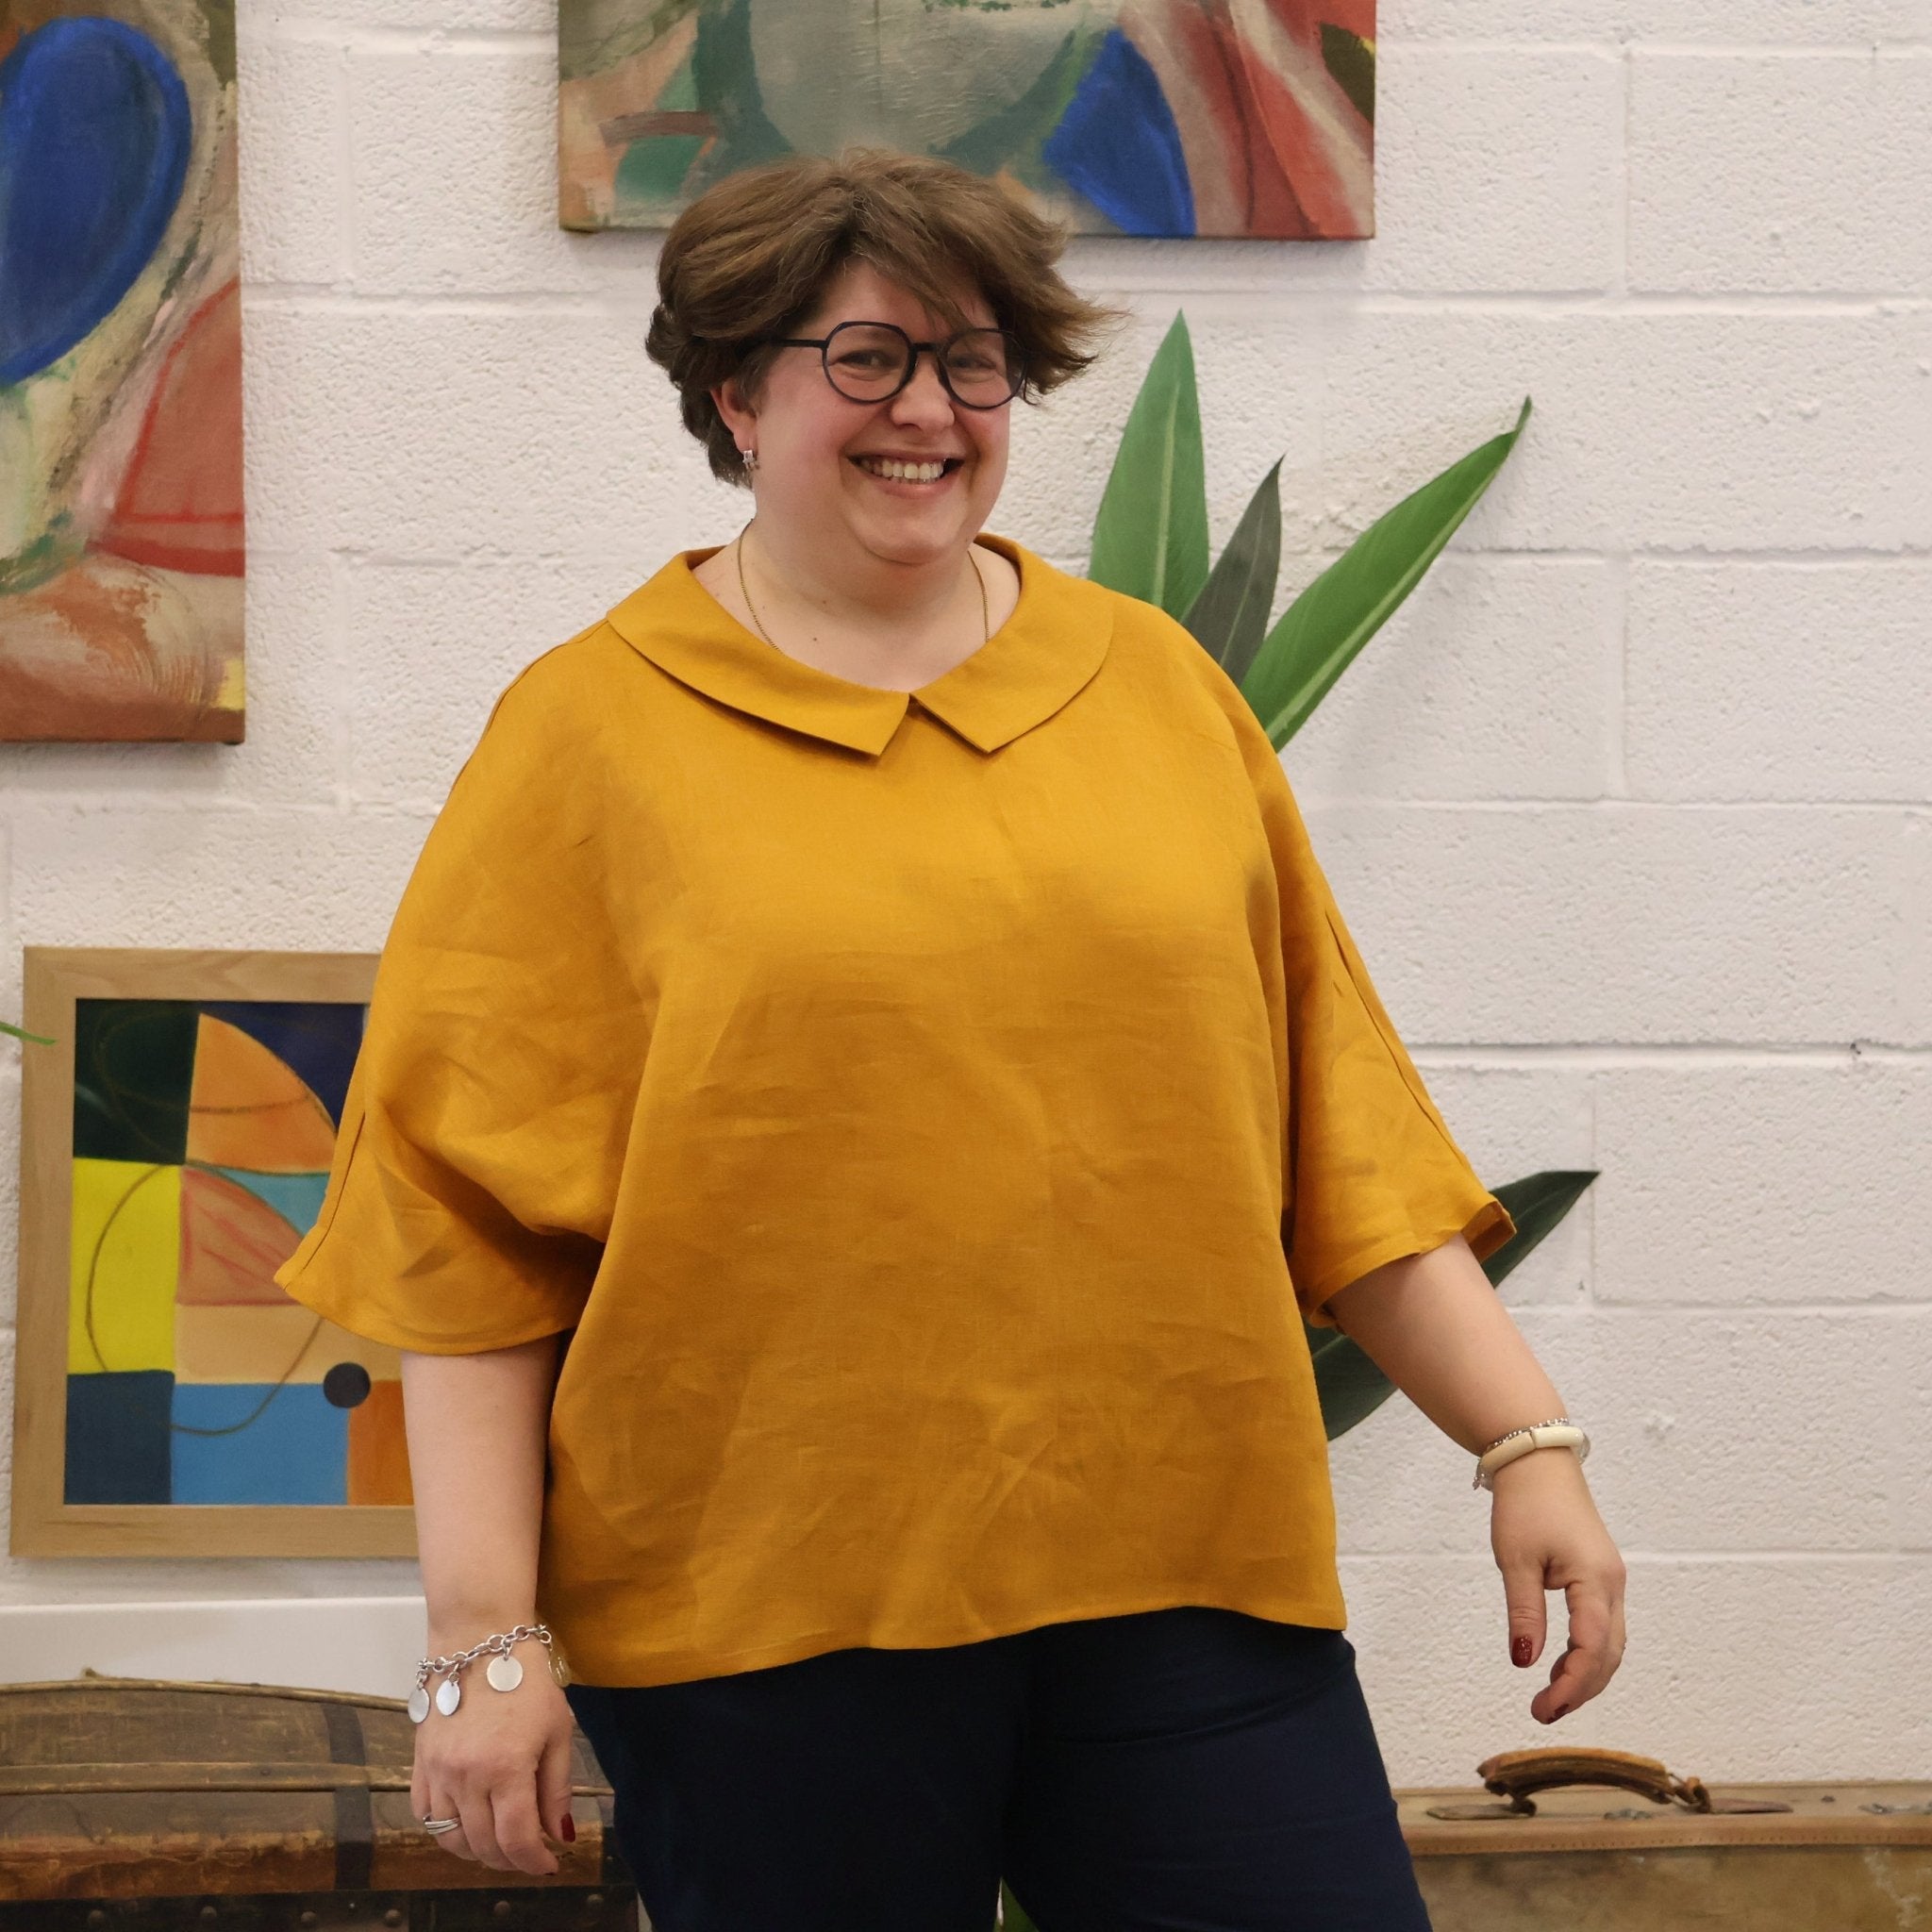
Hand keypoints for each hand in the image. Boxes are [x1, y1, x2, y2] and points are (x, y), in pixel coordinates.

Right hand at [410, 1664, 578, 1873]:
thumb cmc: (525, 1680)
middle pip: (483, 1845)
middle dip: (510, 1859)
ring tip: (500, 1843)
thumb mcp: (557, 1728)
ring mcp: (437, 1773)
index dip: (534, 1861)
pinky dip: (446, 1830)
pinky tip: (467, 1823)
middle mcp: (465, 1778)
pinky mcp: (420, 1763)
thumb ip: (557, 1786)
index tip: (550, 1865)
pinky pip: (425, 1815)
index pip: (516, 1839)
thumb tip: (560, 1833)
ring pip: (450, 1838)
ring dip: (477, 1851)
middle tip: (529, 1853)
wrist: (477, 1640)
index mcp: (505, 1769)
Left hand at [1489, 1448, 1626, 1723]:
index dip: (1572, 1685)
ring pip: (1610, 1644)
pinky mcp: (1601, 1577)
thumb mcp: (1516, 1560)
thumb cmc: (1526, 1504)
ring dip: (1586, 1674)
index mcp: (1595, 1580)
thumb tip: (1525, 1662)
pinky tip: (1560, 1664)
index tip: (1543, 1708)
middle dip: (1582, 1689)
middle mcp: (1613, 1585)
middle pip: (1610, 1654)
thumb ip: (1524, 1613)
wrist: (1538, 1461)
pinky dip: (1587, 1653)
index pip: (1592, 1648)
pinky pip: (1603, 1627)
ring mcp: (1611, 1581)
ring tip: (1551, 1696)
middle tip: (1544, 1712)